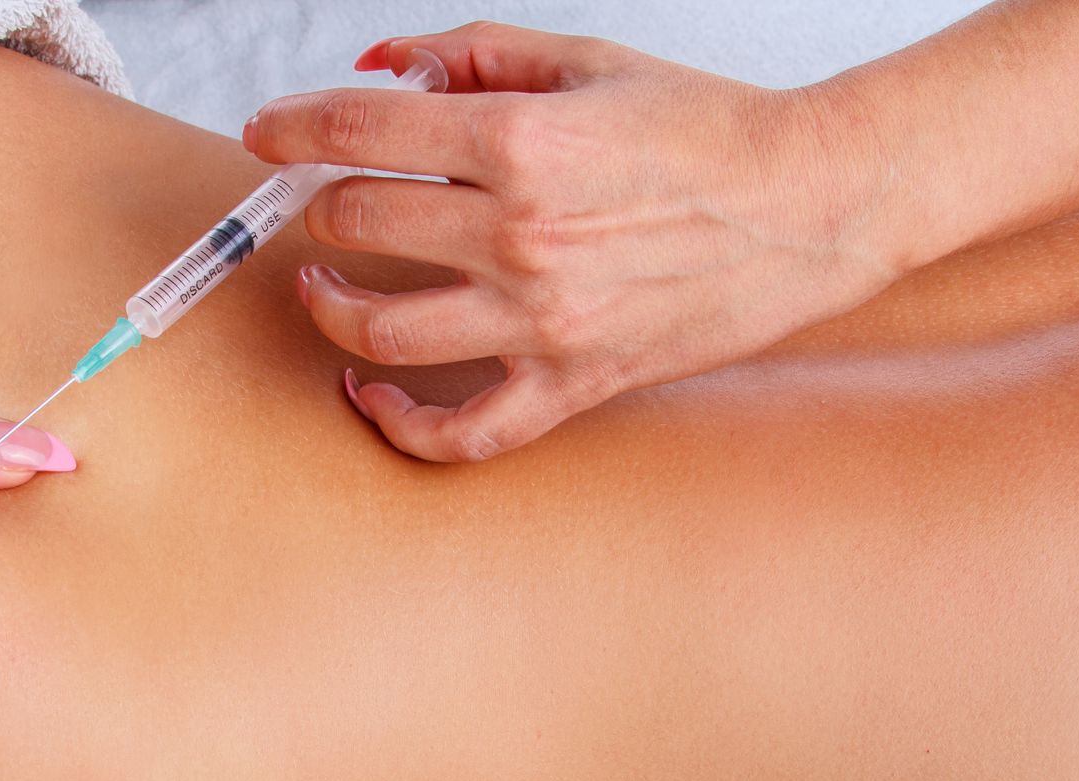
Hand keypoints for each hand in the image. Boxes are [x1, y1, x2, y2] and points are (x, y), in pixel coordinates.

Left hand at [242, 21, 899, 460]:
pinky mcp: (570, 383)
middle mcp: (520, 233)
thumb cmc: (707, 131)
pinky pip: (462, 432)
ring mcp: (542, 320)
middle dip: (315, 204)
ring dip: (330, 306)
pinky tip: (370, 390)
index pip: (358, 130)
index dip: (290, 128)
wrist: (810, 203)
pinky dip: (400, 422)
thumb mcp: (586, 61)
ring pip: (381, 331)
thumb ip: (472, 50)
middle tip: (315, 200)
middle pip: (355, 222)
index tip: (267, 134)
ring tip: (324, 286)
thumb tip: (378, 60)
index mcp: (521, 140)